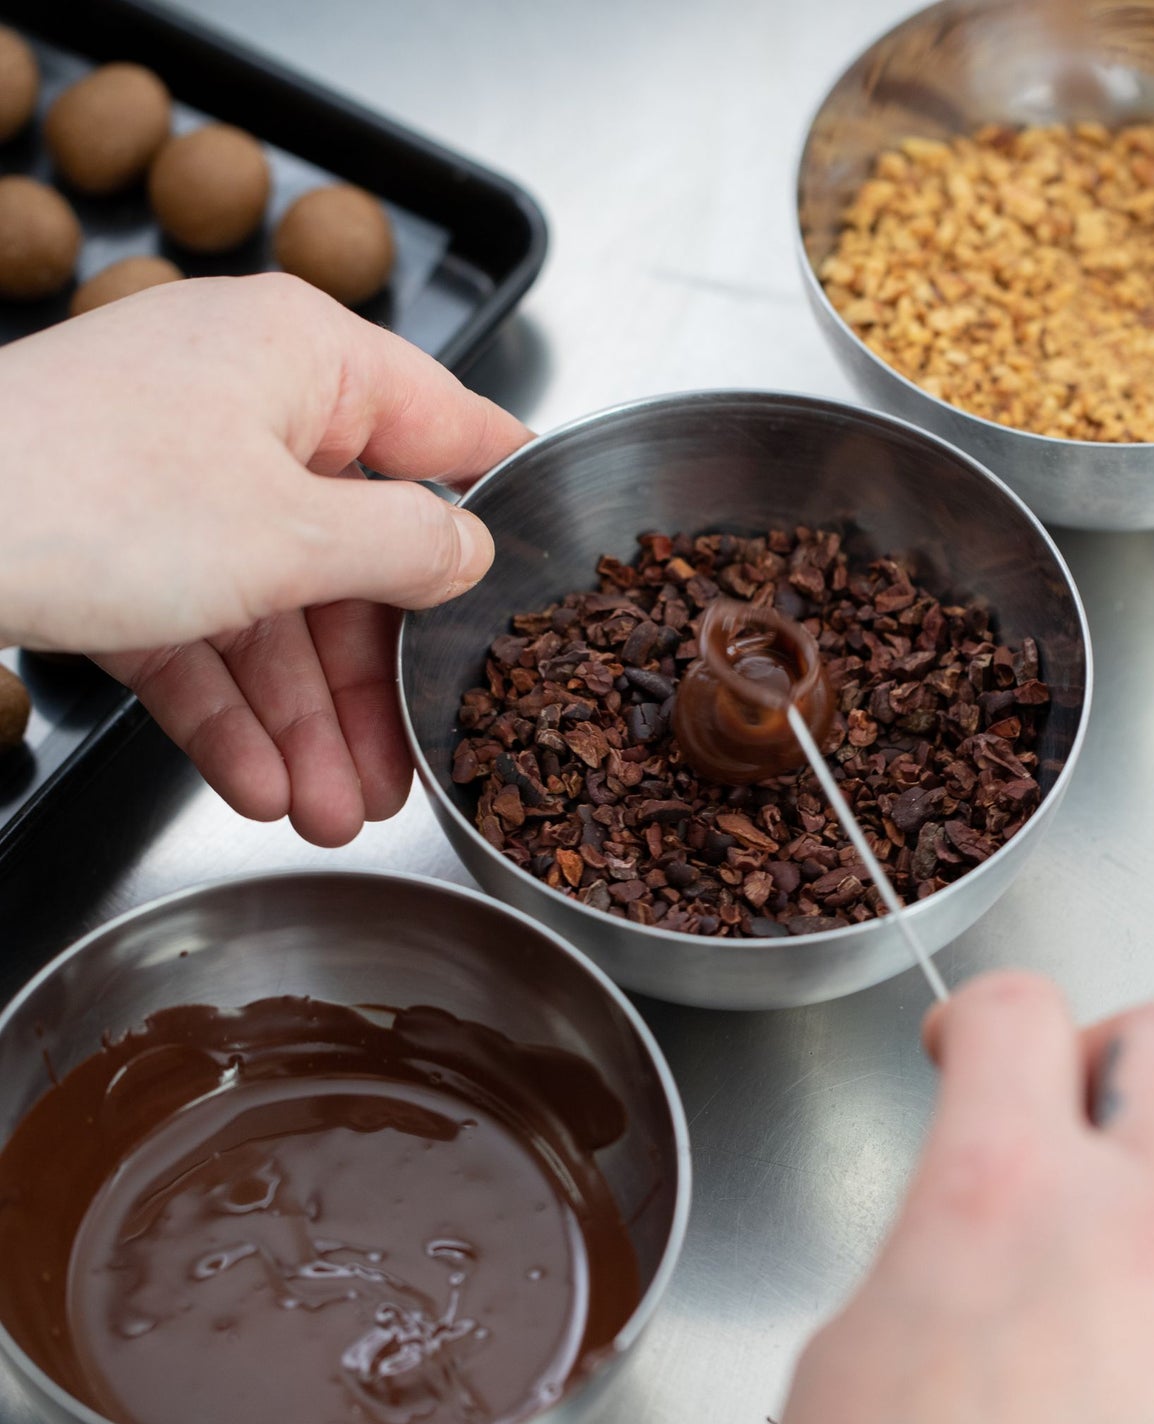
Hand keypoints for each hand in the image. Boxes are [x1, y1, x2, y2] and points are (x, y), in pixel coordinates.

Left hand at [0, 274, 530, 845]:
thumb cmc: (84, 494)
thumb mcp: (292, 537)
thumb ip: (409, 548)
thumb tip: (473, 551)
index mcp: (309, 360)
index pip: (447, 429)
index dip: (505, 500)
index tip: (551, 566)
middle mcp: (251, 408)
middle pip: (355, 555)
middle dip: (375, 682)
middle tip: (406, 771)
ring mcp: (179, 477)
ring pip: (276, 610)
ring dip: (307, 721)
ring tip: (332, 815)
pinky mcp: (116, 542)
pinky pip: (199, 631)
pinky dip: (229, 710)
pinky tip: (259, 786)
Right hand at [779, 973, 1153, 1423]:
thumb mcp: (851, 1355)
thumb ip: (929, 1248)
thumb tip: (967, 1230)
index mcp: (1000, 1200)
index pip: (1014, 1012)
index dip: (976, 1013)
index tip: (964, 1045)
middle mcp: (1139, 1238)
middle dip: (1110, 1052)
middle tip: (1064, 1103)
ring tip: (1129, 1240)